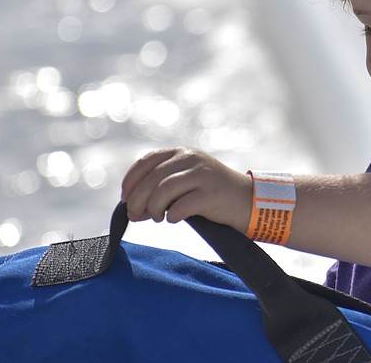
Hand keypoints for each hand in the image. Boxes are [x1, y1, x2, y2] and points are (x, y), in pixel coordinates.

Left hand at [121, 148, 252, 231]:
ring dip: (153, 207)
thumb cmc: (209, 195)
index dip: (130, 181)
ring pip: (164, 189)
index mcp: (181, 152)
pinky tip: (174, 218)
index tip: (125, 198)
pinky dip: (172, 215)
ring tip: (157, 217)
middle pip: (152, 178)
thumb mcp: (185, 181)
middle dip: (138, 200)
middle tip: (135, 215)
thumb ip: (160, 188)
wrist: (246, 200)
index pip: (146, 162)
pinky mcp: (211, 194)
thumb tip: (131, 208)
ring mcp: (202, 174)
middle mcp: (191, 158)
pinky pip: (182, 205)